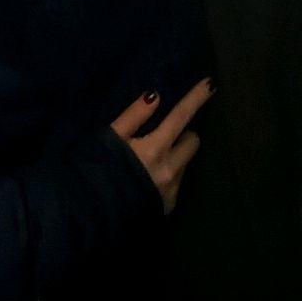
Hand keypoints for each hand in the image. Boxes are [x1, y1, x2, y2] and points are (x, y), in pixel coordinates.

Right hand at [108, 79, 212, 213]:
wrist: (90, 216)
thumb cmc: (96, 170)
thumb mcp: (110, 138)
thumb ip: (134, 116)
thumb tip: (156, 95)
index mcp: (155, 149)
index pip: (181, 117)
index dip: (196, 98)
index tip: (211, 84)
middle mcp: (170, 170)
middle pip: (193, 141)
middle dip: (183, 134)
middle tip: (163, 135)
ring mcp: (171, 190)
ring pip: (185, 162)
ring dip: (175, 155)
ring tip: (150, 160)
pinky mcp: (168, 206)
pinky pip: (177, 182)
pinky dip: (168, 175)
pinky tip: (148, 180)